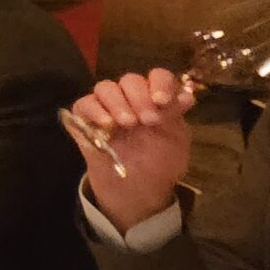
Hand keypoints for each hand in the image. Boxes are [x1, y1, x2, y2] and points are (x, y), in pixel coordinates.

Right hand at [65, 68, 196, 229]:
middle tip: (148, 120)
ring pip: (105, 87)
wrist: (138, 192)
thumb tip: (186, 94)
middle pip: (130, 80)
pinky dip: (94, 110)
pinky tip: (107, 125)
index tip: (162, 101)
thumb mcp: (176, 142)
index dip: (159, 83)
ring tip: (127, 123)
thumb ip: (176, 117)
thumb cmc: (160, 165)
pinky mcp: (85, 121)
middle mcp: (131, 100)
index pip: (157, 76)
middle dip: (140, 97)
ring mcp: (107, 109)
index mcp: (155, 100)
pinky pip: (83, 104)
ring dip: (118, 102)